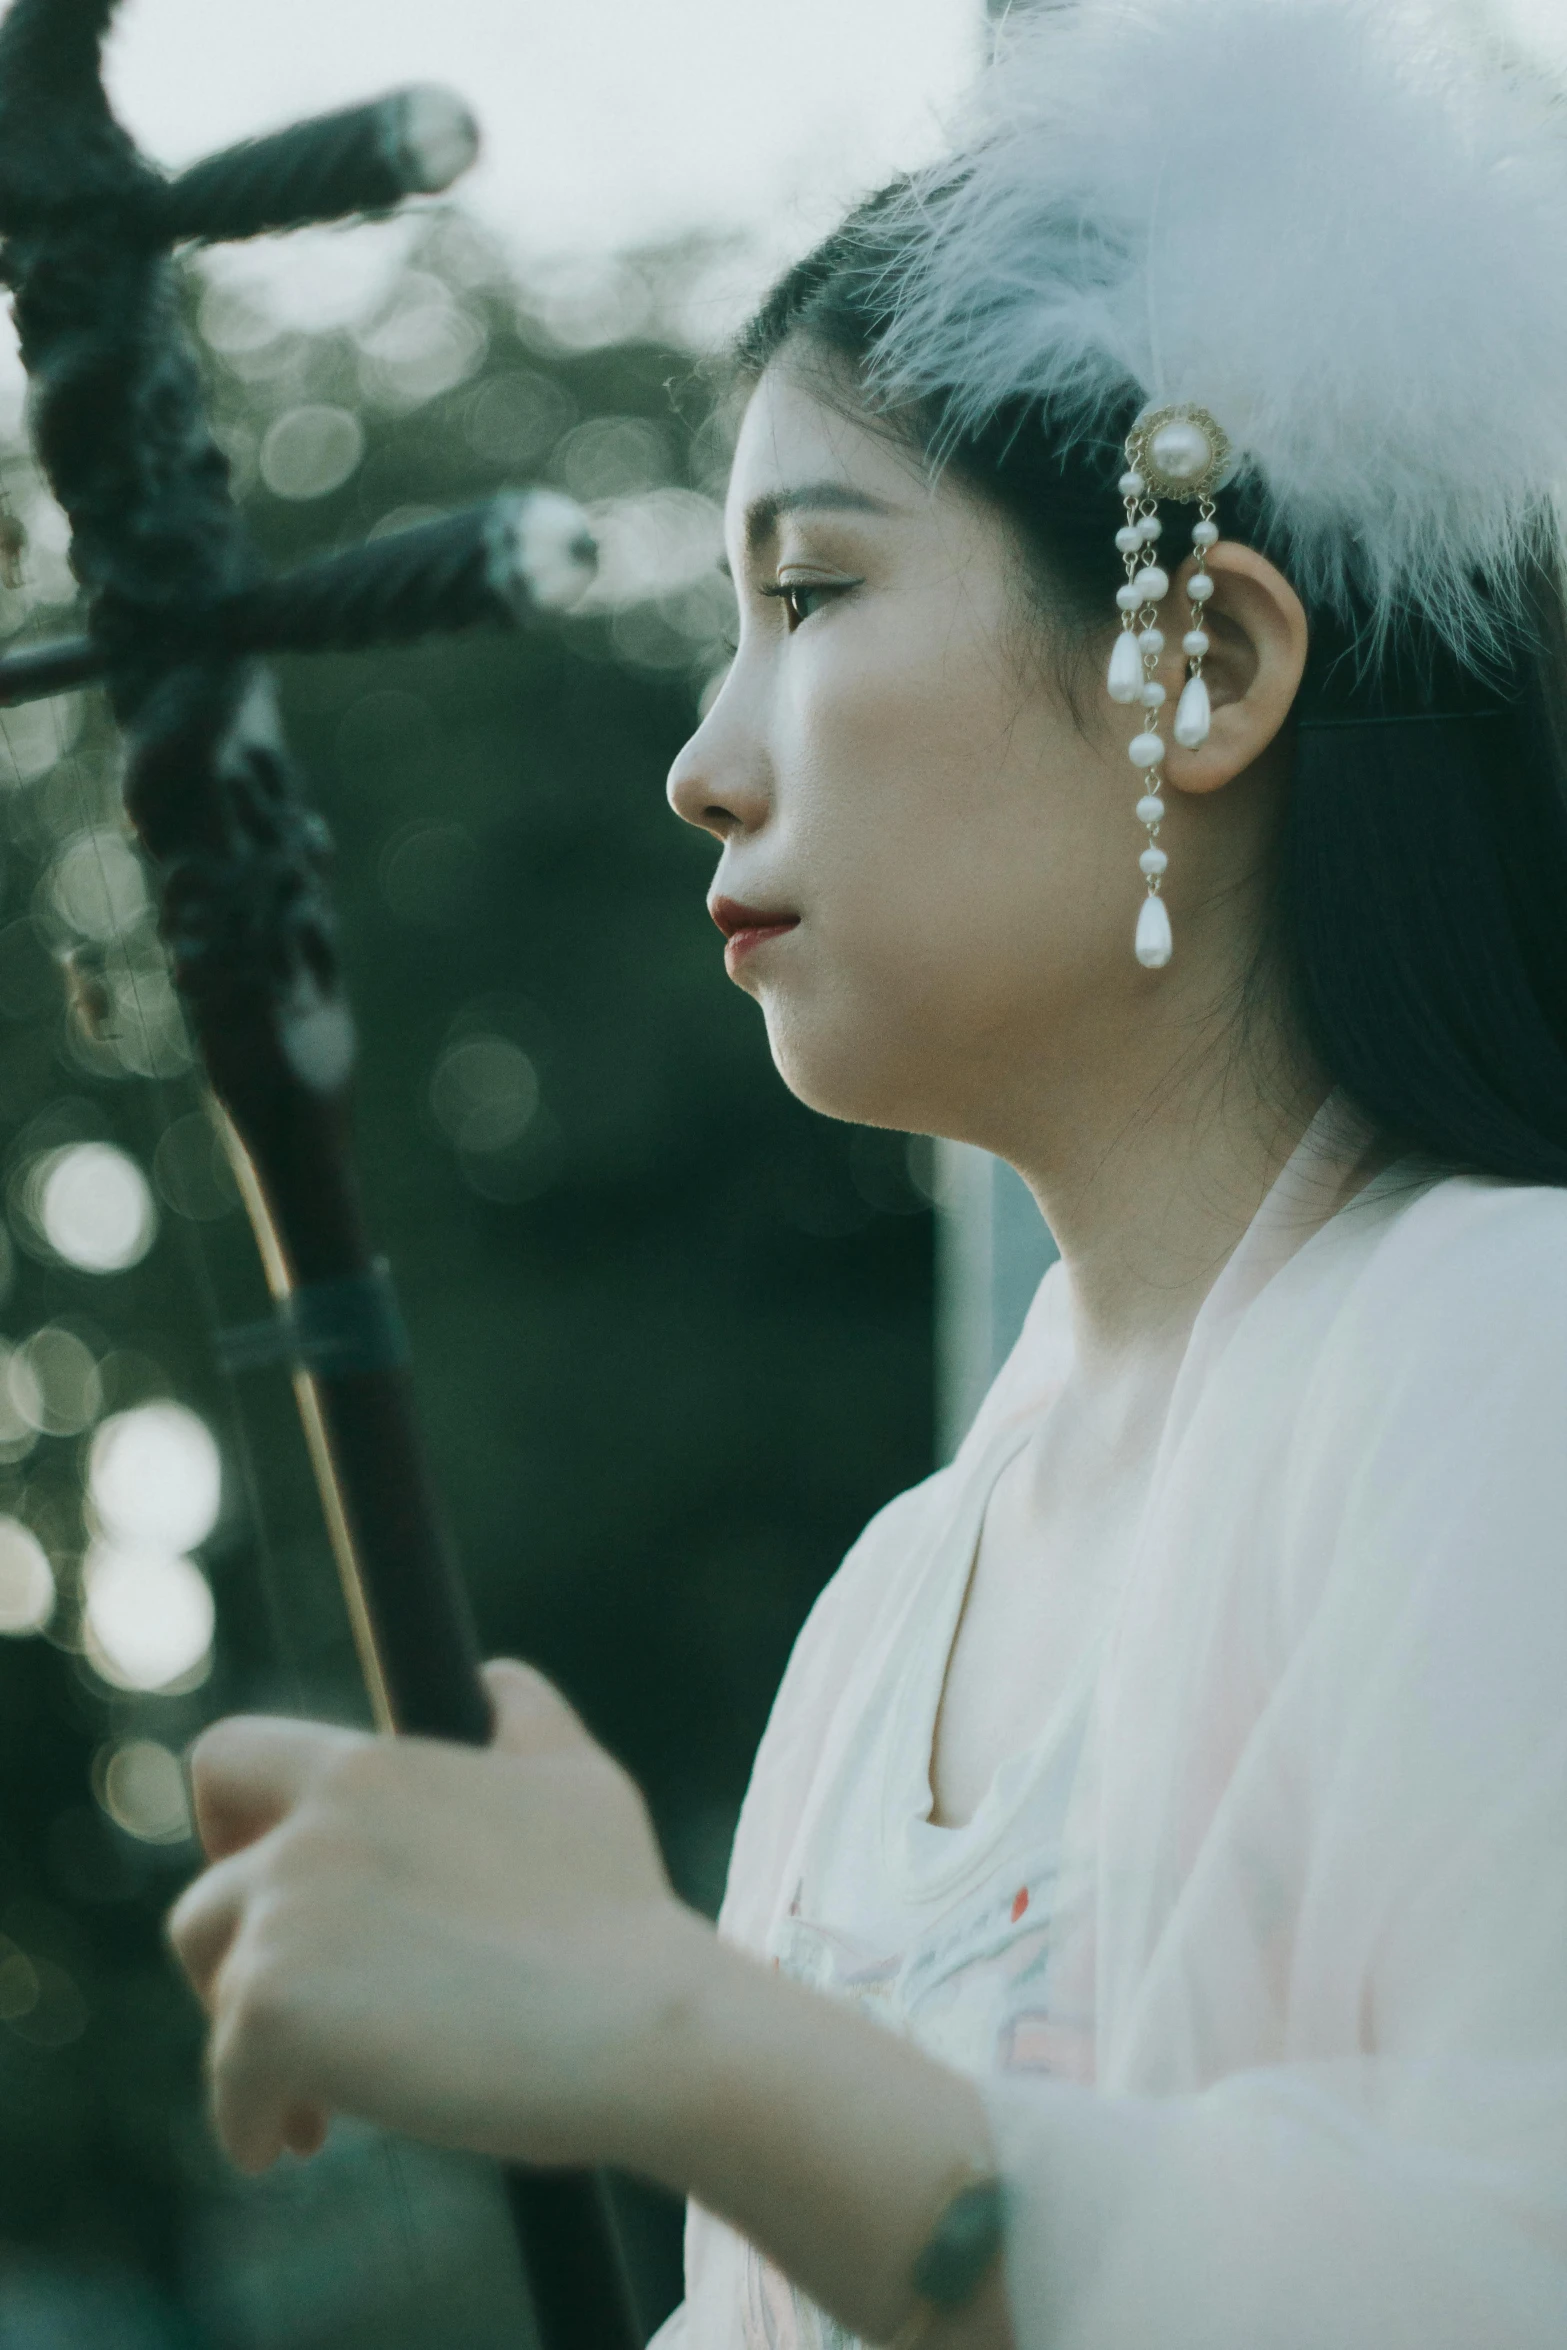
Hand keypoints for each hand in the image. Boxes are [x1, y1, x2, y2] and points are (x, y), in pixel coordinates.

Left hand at [168, 1659, 710, 2175]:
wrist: (645, 2023)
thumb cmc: (623, 1912)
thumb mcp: (579, 1779)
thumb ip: (524, 1717)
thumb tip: (493, 1680)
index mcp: (366, 1768)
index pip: (228, 1759)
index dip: (226, 1825)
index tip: (263, 1884)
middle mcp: (309, 1832)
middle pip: (204, 1906)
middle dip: (237, 1968)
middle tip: (307, 2021)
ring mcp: (284, 1923)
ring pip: (222, 1999)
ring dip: (255, 2054)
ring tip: (318, 2102)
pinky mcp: (271, 2018)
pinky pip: (228, 2085)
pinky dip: (248, 2124)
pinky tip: (291, 2143)